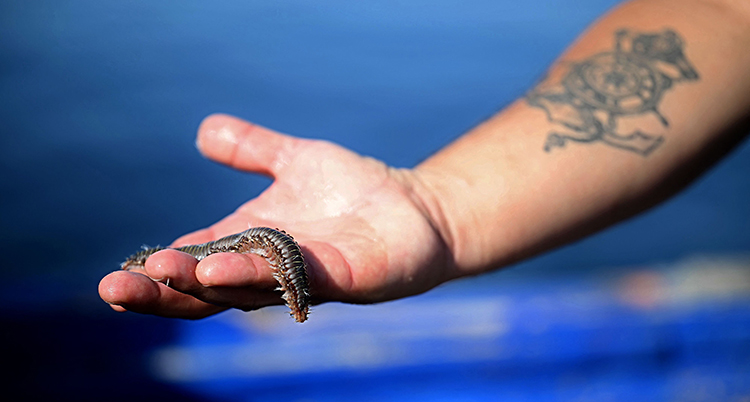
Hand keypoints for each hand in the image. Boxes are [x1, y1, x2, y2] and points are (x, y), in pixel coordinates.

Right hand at [99, 114, 452, 318]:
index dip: (155, 274)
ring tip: (165, 273)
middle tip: (114, 289)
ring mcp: (303, 279)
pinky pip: (293, 280)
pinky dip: (258, 277)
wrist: (415, 206)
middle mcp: (268, 270)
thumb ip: (252, 149)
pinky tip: (227, 268)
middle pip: (204, 292)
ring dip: (201, 285)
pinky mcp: (341, 278)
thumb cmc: (353, 190)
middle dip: (160, 293)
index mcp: (248, 245)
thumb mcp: (294, 160)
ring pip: (243, 292)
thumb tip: (204, 131)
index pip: (191, 266)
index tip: (116, 275)